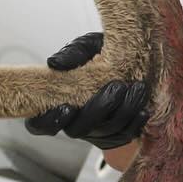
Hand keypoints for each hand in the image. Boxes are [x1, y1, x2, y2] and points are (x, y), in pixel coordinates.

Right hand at [25, 31, 150, 149]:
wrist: (129, 57)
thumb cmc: (100, 52)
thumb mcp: (87, 46)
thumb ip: (72, 52)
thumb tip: (55, 63)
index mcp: (56, 103)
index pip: (39, 125)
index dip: (49, 122)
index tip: (66, 107)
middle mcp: (74, 122)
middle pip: (77, 130)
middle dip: (98, 110)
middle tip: (116, 87)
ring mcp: (95, 132)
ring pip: (105, 132)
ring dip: (123, 113)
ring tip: (137, 88)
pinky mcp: (117, 134)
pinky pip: (125, 135)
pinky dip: (135, 123)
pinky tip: (144, 110)